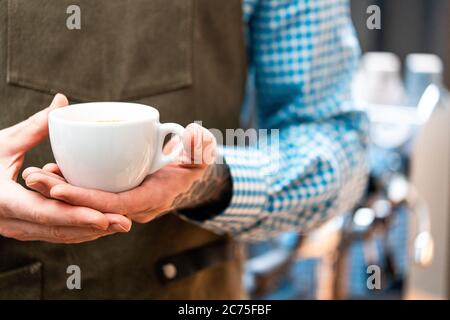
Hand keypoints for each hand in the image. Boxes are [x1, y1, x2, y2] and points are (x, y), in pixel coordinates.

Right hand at [0, 94, 130, 242]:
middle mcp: (10, 221)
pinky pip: (56, 233)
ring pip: (60, 236)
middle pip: (58, 229)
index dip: (76, 215)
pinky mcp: (24, 228)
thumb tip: (62, 101)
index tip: (104, 216)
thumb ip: (35, 126)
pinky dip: (80, 230)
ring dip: (91, 233)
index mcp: (3, 200)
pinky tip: (103, 224)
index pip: (45, 212)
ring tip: (122, 225)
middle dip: (93, 228)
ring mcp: (17, 228)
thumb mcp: (4, 142)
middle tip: (125, 223)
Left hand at [23, 123, 231, 223]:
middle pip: (93, 208)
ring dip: (62, 193)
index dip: (86, 200)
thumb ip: (201, 147)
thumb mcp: (202, 154)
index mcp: (151, 199)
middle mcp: (135, 207)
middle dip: (63, 197)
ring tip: (35, 175)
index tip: (58, 190)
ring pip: (89, 204)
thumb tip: (193, 135)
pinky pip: (92, 196)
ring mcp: (125, 203)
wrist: (188, 177)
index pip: (114, 205)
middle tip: (34, 179)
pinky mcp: (118, 195)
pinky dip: (72, 187)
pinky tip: (54, 171)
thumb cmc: (194, 164)